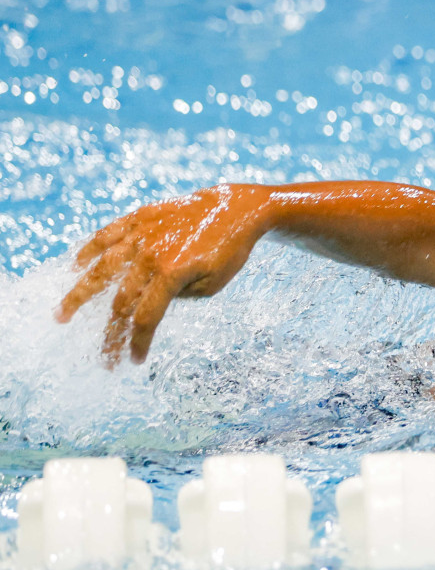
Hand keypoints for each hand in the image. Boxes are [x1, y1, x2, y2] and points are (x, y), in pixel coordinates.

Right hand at [56, 184, 273, 365]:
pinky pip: (107, 233)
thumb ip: (178, 297)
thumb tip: (149, 303)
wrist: (237, 208)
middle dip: (111, 335)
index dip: (138, 342)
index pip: (146, 317)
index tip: (134, 361)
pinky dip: (88, 249)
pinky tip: (75, 265)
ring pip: (101, 267)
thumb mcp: (213, 284)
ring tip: (62, 314)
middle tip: (102, 357)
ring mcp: (142, 234)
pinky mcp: (139, 217)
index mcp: (171, 274)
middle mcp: (150, 255)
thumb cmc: (229, 251)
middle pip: (120, 302)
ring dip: (79, 294)